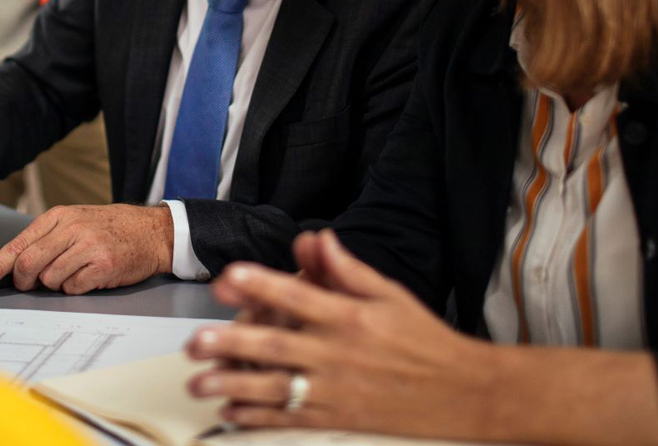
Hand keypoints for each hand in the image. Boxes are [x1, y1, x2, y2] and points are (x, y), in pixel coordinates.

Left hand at [0, 204, 173, 294]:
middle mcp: (71, 229)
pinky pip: (73, 288)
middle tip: (33, 284)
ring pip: (50, 279)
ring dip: (57, 284)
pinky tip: (91, 276)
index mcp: (59, 217)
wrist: (152, 231)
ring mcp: (87, 246)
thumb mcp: (76, 222)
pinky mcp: (102, 265)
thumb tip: (16, 267)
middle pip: (28, 264)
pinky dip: (77, 288)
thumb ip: (47, 240)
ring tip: (76, 271)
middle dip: (25, 282)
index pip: (18, 244)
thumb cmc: (111, 228)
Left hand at [184, 230, 499, 439]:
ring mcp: (334, 389)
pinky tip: (229, 415)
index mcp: (348, 316)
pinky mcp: (336, 418)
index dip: (261, 284)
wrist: (462, 392)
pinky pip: (289, 418)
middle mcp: (337, 353)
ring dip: (233, 386)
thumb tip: (316, 238)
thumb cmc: (423, 338)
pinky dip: (257, 418)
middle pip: (276, 345)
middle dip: (231, 343)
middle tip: (195, 341)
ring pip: (274, 387)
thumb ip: (347, 268)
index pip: (298, 295)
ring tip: (199, 383)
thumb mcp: (389, 293)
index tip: (228, 277)